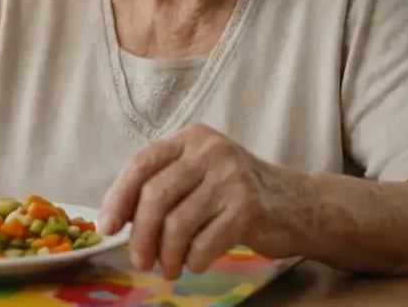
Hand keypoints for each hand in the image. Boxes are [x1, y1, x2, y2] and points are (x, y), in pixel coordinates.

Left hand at [99, 124, 294, 278]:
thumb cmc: (239, 193)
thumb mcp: (201, 175)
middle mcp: (210, 150)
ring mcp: (231, 177)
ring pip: (177, 224)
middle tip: (139, 261)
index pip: (142, 163)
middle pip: (155, 196)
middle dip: (140, 235)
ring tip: (169, 269)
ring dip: (167, 256)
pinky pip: (203, 243)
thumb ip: (164, 186)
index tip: (108, 227)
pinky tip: (195, 263)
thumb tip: (118, 220)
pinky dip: (193, 261)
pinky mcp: (248, 208)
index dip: (118, 197)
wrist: (299, 205)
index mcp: (191, 138)